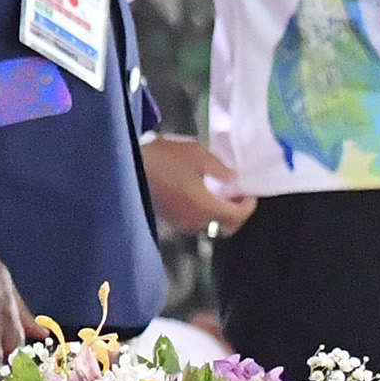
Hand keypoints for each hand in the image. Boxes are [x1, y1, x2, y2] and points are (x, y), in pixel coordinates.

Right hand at [139, 135, 255, 237]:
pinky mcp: (170, 219)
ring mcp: (181, 223)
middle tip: (238, 193)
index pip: (237, 217)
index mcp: (207, 208)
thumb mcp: (197, 155)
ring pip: (210, 224)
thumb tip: (234, 180)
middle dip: (235, 212)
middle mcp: (196, 222)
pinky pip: (195, 221)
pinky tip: (200, 193)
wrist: (128, 166)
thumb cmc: (165, 159)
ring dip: (219, 212)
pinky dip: (204, 211)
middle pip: (226, 226)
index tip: (251, 193)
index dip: (248, 206)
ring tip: (219, 192)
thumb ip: (220, 169)